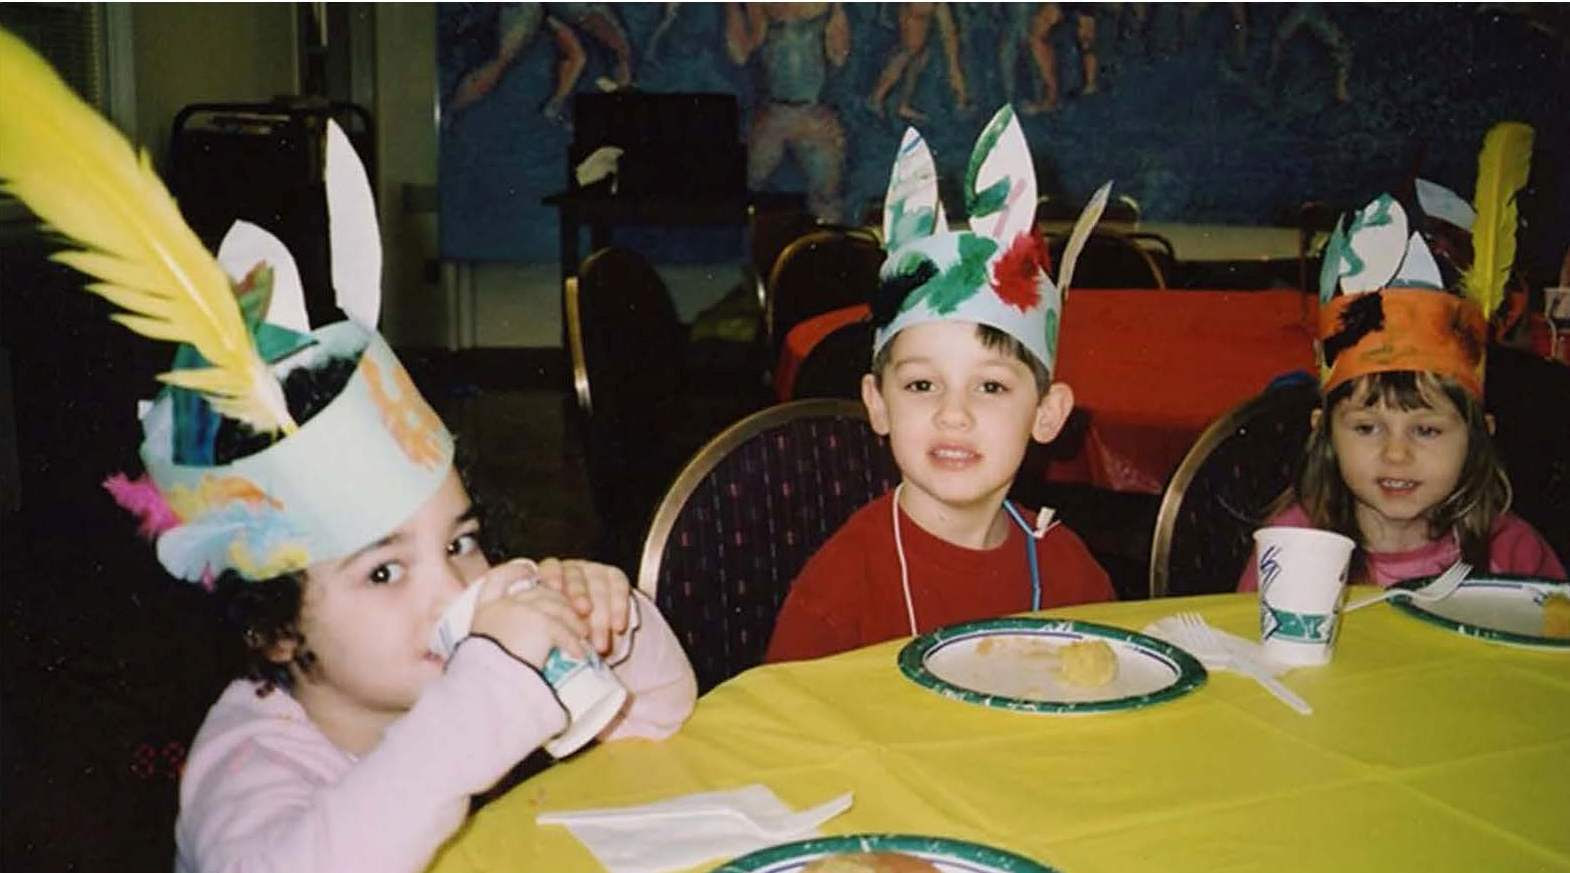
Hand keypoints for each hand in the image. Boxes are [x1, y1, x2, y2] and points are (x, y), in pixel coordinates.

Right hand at [468, 559, 587, 667]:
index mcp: (485, 609)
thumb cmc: (485, 675)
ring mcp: (521, 610)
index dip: (515, 570)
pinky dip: (574, 643)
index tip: (530, 571)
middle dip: (559, 601)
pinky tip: (580, 654)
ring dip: (573, 622)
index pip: (497, 577)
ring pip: (557, 607)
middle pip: (538, 592)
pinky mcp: (540, 624)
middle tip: (572, 616)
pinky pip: (564, 631)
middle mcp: (502, 604)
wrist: (486, 687)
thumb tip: (519, 635)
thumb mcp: (484, 648)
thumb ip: (500, 633)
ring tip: (582, 636)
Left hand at [533, 558, 631, 654]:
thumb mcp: (552, 624)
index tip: (555, 588)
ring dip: (601, 614)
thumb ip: (546, 620)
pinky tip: (618, 627)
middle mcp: (573, 569)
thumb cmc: (564, 630)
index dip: (552, 575)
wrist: (593, 633)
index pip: (550, 567)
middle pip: (575, 578)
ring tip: (600, 642)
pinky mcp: (614, 576)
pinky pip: (618, 588)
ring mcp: (594, 571)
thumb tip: (539, 628)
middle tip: (583, 613)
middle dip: (580, 594)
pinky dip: (619, 609)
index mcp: (551, 576)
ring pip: (598, 586)